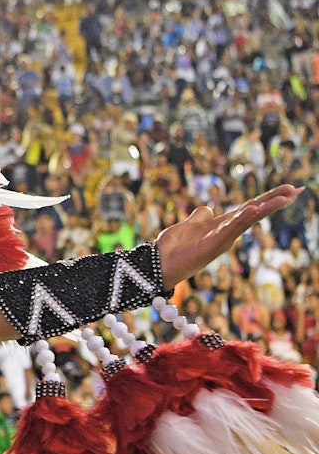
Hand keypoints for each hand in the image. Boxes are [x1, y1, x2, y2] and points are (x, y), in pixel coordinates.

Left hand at [155, 184, 300, 289]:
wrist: (157, 264)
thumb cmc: (173, 247)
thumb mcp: (189, 225)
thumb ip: (200, 216)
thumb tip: (207, 209)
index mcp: (222, 225)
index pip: (249, 208)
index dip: (267, 198)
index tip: (289, 189)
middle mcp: (226, 232)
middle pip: (254, 212)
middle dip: (274, 201)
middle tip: (297, 190)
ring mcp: (220, 240)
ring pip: (246, 220)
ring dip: (264, 209)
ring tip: (284, 198)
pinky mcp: (211, 247)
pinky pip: (229, 231)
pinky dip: (241, 220)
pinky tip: (253, 210)